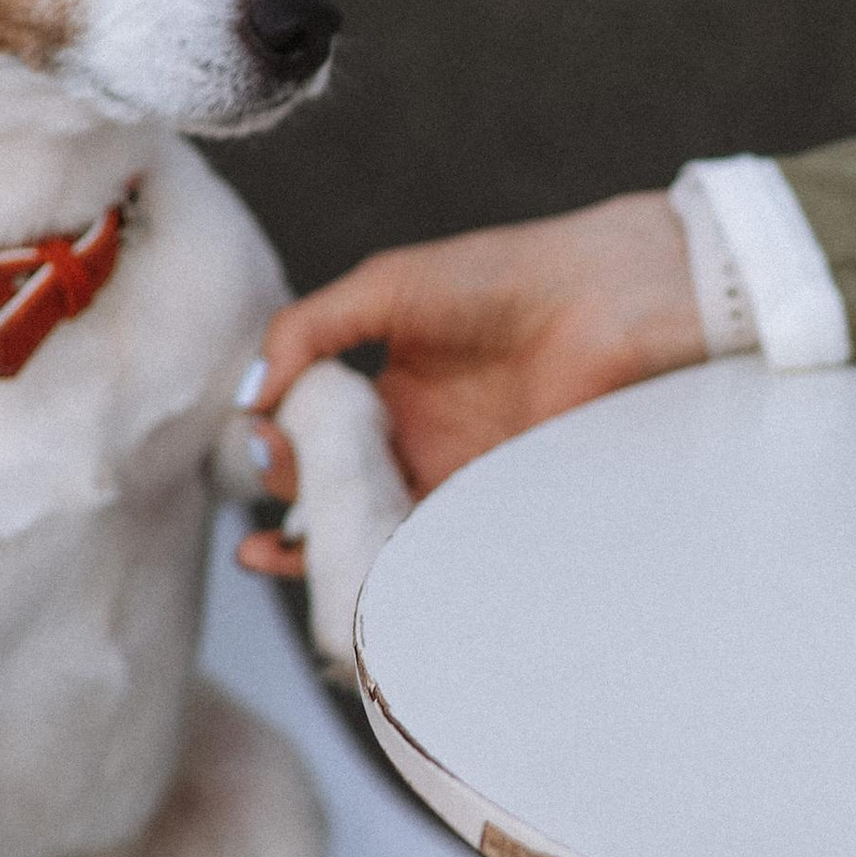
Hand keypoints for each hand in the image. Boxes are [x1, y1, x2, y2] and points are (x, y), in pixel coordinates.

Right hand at [237, 191, 703, 572]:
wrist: (605, 300)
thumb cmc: (502, 278)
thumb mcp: (387, 287)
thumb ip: (309, 331)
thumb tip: (250, 395)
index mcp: (390, 392)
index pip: (314, 436)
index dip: (276, 448)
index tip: (260, 446)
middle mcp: (419, 444)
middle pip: (338, 496)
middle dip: (291, 510)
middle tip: (267, 511)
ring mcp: (456, 481)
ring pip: (379, 536)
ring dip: (324, 558)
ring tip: (271, 560)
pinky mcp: (493, 511)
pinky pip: (432, 554)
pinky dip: (388, 574)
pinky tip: (349, 578)